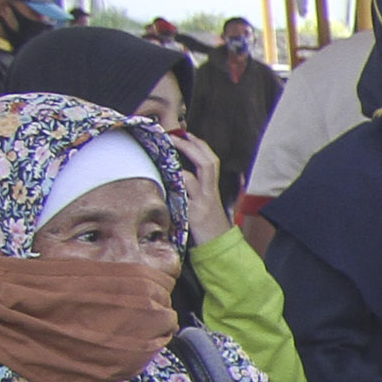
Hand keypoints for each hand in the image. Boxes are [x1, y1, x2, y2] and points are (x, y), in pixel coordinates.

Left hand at [165, 129, 230, 244]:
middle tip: (174, 135)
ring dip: (182, 160)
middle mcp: (209, 193)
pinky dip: (174, 185)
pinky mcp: (192, 215)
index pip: (210, 160)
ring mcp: (201, 203)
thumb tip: (178, 174)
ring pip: (195, 176)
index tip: (185, 133)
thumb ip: (197, 189)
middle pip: (207, 163)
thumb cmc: (210, 226)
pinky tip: (161, 177)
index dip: (199, 145)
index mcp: (212, 188)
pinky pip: (183, 197)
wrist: (219, 247)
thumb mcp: (207, 204)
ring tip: (167, 151)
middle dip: (190, 146)